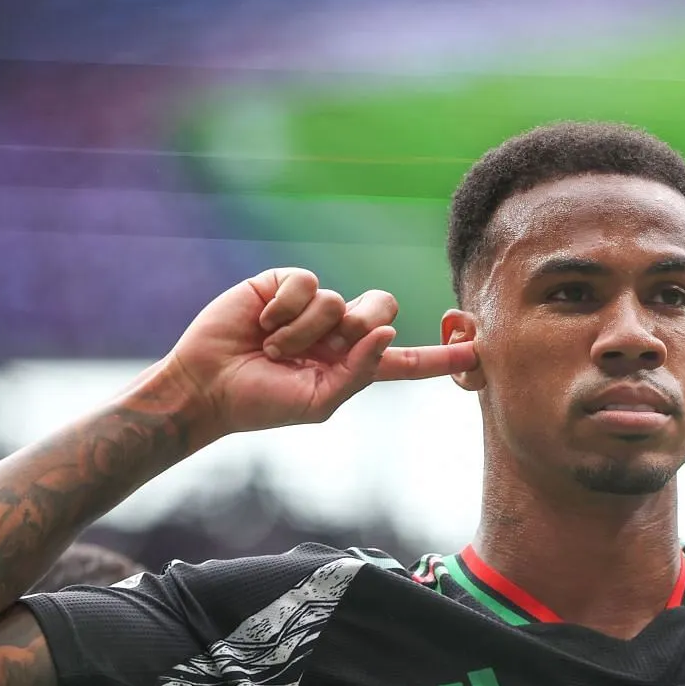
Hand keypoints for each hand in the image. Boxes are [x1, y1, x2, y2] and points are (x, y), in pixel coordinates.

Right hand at [159, 268, 478, 436]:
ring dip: (304, 331)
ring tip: (273, 347)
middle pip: (380, 309)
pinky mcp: (283, 285)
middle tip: (324, 347)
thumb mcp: (317, 401)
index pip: (404, 360)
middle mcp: (337, 333)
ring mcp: (311, 307)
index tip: (478, 349)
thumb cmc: (260, 403)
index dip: (440, 356)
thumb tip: (386, 334)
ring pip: (338, 299)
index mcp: (352, 366)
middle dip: (357, 328)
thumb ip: (358, 373)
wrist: (206, 386)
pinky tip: (262, 323)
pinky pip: (306, 283)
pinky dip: (286, 309)